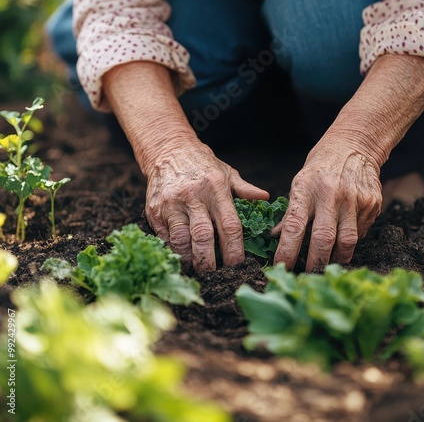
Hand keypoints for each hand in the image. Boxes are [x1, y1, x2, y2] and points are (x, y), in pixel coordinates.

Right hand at [144, 140, 268, 270]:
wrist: (168, 150)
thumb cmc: (202, 164)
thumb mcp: (226, 172)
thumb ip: (244, 189)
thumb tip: (266, 199)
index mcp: (216, 188)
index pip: (229, 225)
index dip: (234, 250)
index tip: (237, 265)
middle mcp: (193, 196)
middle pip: (203, 236)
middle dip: (209, 261)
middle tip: (216, 276)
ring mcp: (171, 204)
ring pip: (180, 240)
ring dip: (190, 259)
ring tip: (198, 269)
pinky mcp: (154, 210)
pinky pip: (165, 237)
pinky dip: (174, 250)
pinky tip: (182, 255)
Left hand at [274, 136, 381, 270]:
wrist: (354, 145)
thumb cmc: (320, 168)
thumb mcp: (299, 183)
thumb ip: (291, 212)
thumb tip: (276, 237)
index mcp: (306, 188)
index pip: (294, 225)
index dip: (287, 250)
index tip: (281, 266)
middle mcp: (331, 194)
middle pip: (323, 239)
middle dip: (314, 263)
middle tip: (308, 276)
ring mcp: (355, 199)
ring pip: (347, 241)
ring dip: (336, 259)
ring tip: (328, 265)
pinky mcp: (372, 203)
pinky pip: (361, 233)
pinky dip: (350, 243)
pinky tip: (344, 242)